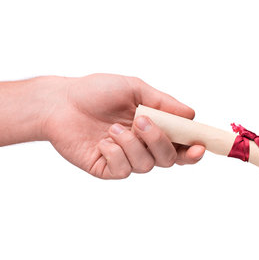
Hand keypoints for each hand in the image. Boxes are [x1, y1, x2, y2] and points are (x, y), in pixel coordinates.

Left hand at [43, 74, 204, 178]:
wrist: (59, 102)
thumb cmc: (96, 92)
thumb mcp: (134, 89)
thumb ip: (163, 103)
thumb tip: (191, 115)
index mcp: (154, 128)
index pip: (181, 145)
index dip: (194, 150)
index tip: (199, 146)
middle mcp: (143, 146)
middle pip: (169, 159)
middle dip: (159, 141)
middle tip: (142, 121)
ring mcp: (125, 159)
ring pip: (146, 165)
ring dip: (133, 145)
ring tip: (113, 128)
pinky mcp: (107, 169)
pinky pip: (123, 170)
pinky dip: (116, 154)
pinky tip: (103, 141)